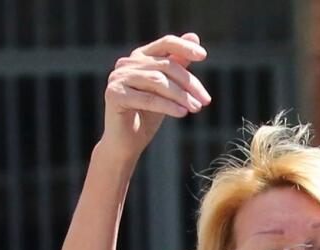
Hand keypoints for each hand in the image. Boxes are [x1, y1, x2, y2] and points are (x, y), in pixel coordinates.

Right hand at [100, 33, 210, 159]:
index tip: (204, 56)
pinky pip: (147, 98)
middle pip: (166, 66)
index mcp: (140, 57)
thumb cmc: (148, 114)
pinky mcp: (114, 95)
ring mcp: (117, 78)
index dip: (184, 47)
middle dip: (190, 83)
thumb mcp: (168, 89)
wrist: (126, 142)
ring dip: (181, 95)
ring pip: (158, 81)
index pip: (165, 43)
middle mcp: (126, 63)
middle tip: (205, 101)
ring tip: (196, 109)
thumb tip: (194, 36)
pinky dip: (167, 106)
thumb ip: (179, 65)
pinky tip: (182, 113)